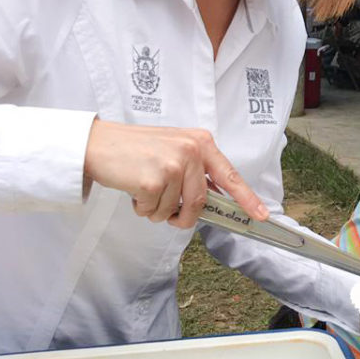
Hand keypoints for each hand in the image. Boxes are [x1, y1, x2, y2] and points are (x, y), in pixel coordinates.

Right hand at [83, 119, 266, 228]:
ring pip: (175, 210)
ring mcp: (172, 165)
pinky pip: (154, 211)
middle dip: (184, 216)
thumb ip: (195, 170)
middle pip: (200, 201)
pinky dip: (142, 208)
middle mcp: (190, 151)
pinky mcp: (152, 181)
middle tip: (171, 215)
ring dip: (158, 210)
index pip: (229, 175)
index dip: (247, 198)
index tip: (261, 215)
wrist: (98, 143)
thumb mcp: (173, 149)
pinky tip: (133, 189)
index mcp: (200, 142)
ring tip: (143, 188)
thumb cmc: (135, 149)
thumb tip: (213, 199)